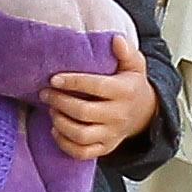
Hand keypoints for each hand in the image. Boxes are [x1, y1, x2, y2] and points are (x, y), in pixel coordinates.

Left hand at [41, 35, 156, 162]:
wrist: (145, 113)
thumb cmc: (132, 84)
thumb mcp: (134, 65)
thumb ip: (126, 51)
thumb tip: (115, 39)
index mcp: (125, 92)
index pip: (96, 86)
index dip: (73, 82)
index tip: (54, 78)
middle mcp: (119, 115)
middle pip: (84, 112)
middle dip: (60, 102)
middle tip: (45, 93)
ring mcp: (112, 134)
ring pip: (81, 135)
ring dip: (61, 123)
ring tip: (51, 110)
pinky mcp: (105, 148)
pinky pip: (82, 153)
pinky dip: (65, 144)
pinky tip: (56, 130)